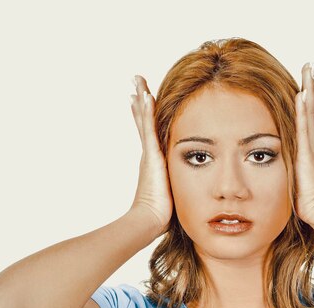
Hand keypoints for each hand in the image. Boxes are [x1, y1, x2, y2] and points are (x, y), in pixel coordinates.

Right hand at [129, 75, 173, 234]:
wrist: (149, 221)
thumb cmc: (160, 215)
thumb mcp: (171, 194)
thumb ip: (175, 189)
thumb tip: (177, 195)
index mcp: (153, 162)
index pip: (148, 133)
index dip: (143, 117)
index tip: (139, 100)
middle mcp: (148, 154)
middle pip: (143, 120)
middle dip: (140, 101)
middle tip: (135, 82)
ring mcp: (148, 153)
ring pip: (144, 119)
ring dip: (142, 98)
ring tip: (137, 80)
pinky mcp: (151, 155)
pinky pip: (148, 128)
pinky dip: (146, 111)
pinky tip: (146, 95)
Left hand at [293, 63, 313, 225]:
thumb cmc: (311, 201)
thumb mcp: (301, 179)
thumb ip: (299, 169)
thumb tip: (295, 167)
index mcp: (312, 148)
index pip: (312, 117)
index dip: (312, 99)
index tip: (309, 82)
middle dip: (313, 87)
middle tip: (311, 66)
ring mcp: (313, 146)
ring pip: (312, 112)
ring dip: (311, 91)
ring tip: (309, 71)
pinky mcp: (308, 153)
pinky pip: (305, 127)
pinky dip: (305, 110)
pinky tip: (303, 94)